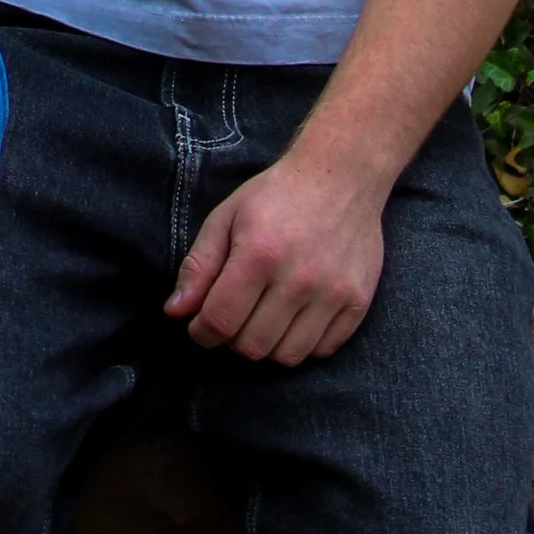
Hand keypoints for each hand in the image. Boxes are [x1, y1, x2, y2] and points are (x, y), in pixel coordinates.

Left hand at [164, 150, 386, 364]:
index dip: (202, 332)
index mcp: (259, 254)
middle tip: (235, 316)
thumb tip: (175, 312)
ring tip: (263, 318)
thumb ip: (198, 266)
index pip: (220, 321)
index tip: (201, 325)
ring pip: (288, 356)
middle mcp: (298, 278)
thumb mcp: (226, 217)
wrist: (341, 176)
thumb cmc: (276, 196)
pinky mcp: (358, 302)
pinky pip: (323, 350)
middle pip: (252, 346)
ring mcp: (332, 293)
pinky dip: (303, 344)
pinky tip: (294, 317)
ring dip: (268, 345)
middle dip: (233, 338)